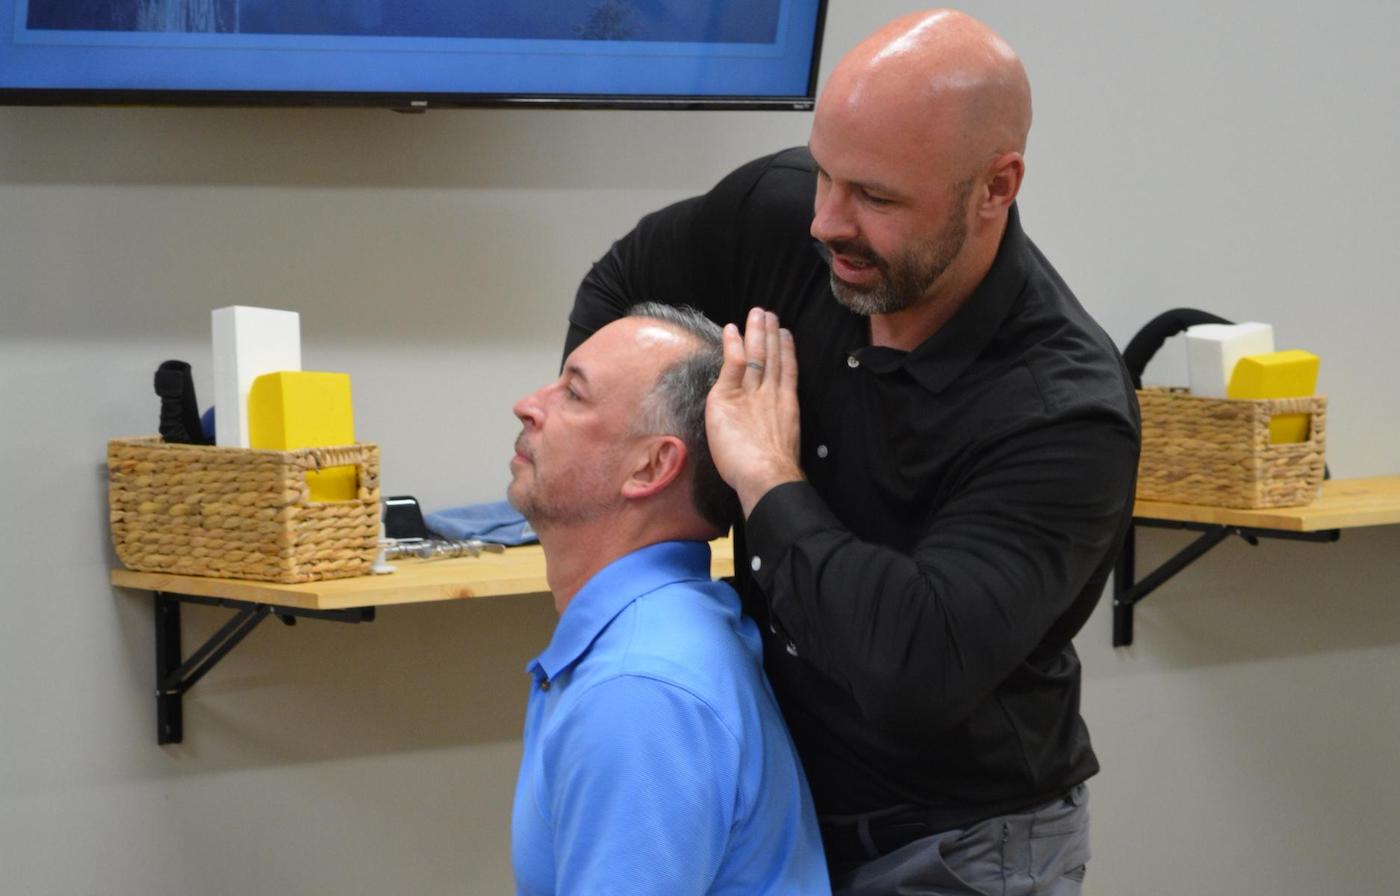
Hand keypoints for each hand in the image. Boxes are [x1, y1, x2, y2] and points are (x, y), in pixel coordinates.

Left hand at [706, 307, 803, 517]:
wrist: (766, 475)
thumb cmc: (771, 473)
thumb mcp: (779, 447)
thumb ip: (774, 432)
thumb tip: (769, 435)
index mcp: (785, 407)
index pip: (787, 371)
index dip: (786, 351)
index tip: (785, 334)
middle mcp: (772, 395)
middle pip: (772, 357)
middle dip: (770, 334)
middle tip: (770, 314)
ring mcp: (752, 393)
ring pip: (756, 355)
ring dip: (756, 332)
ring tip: (757, 314)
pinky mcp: (730, 396)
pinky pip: (733, 364)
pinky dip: (733, 345)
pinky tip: (732, 329)